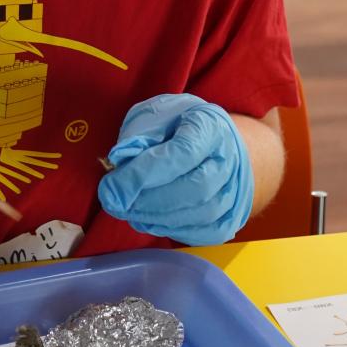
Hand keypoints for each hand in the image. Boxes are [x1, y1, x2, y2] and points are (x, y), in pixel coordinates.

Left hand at [98, 93, 252, 245]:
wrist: (217, 141)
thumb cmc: (179, 126)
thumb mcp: (155, 115)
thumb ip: (138, 135)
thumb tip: (119, 162)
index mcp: (211, 127)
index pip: (182, 154)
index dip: (143, 174)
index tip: (110, 186)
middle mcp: (231, 160)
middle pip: (196, 189)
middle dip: (149, 201)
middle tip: (116, 203)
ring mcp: (236, 190)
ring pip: (202, 214)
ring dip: (158, 218)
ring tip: (128, 212)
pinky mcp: (232, 216)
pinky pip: (206, 232)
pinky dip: (174, 230)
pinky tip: (150, 221)